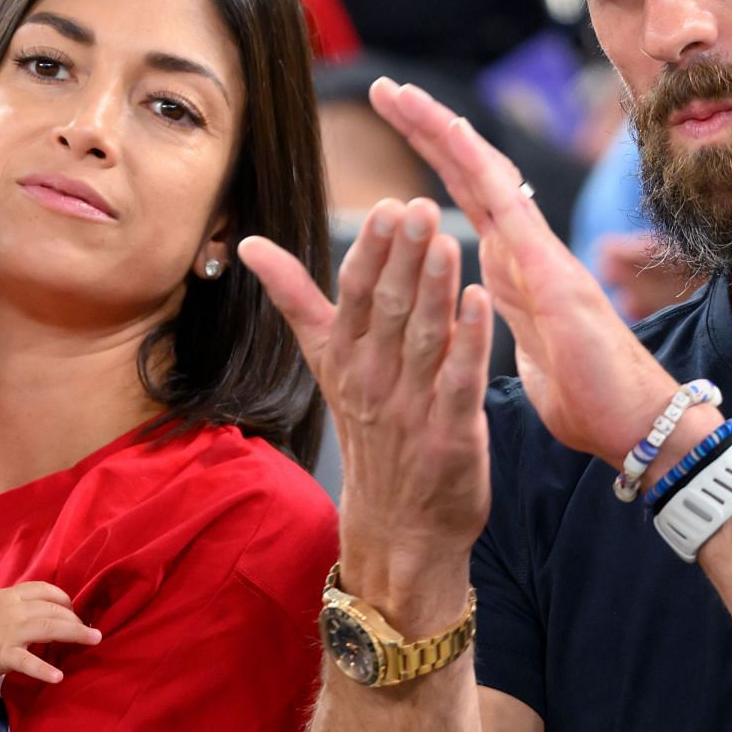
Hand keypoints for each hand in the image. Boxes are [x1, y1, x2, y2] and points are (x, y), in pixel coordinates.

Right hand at [0, 583, 101, 684]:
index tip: (72, 607)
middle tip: (88, 630)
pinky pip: (28, 662)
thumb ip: (7, 607)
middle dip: (76, 618)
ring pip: (51, 628)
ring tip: (93, 640)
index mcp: (9, 596)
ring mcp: (11, 631)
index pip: (44, 590)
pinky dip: (44, 669)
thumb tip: (23, 612)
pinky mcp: (3, 654)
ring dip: (76, 633)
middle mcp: (14, 609)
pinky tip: (58, 677)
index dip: (63, 598)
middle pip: (54, 609)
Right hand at [240, 197, 493, 628]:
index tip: (386, 205)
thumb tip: (250, 244)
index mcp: (344, 359)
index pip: (352, 294)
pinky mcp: (451, 434)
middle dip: (402, 257)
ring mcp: (411, 409)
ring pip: (421, 338)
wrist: (398, 526)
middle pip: (385, 309)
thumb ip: (295, 299)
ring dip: (434, 289)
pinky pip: (460, 381)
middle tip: (418, 206)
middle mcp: (372, 380)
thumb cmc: (370, 430)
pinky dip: (471, 341)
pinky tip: (482, 300)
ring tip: (446, 240)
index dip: (370, 251)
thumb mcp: (325, 364)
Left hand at [369, 80, 685, 468]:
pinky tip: (455, 137)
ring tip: (404, 97)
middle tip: (386, 89)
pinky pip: (512, 211)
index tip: (396, 123)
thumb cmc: (586, 395)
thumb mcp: (527, 351)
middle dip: (430, 128)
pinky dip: (482, 171)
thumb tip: (490, 309)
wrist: (632, 425)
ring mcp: (540, 255)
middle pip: (471, 173)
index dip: (433, 158)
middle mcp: (525, 249)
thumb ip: (511, 319)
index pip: (465, 196)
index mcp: (512, 266)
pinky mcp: (552, 274)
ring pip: (488, 177)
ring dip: (446, 133)